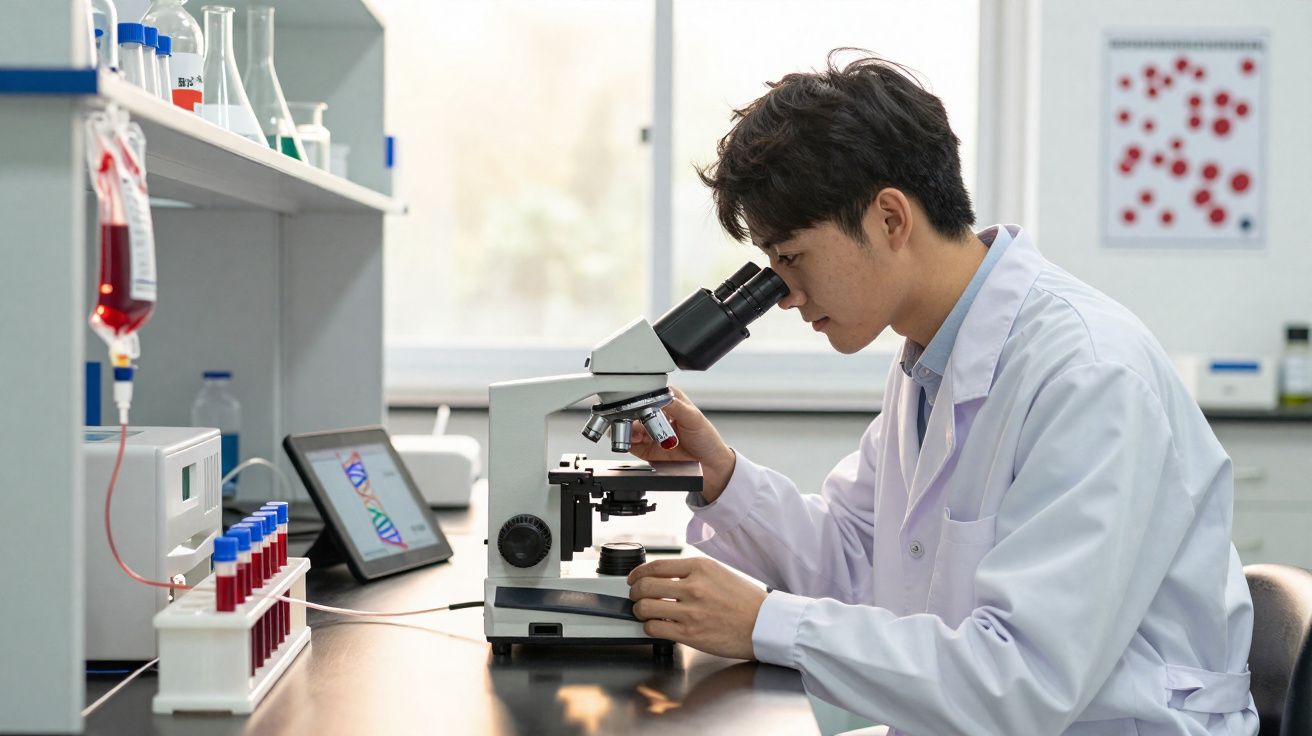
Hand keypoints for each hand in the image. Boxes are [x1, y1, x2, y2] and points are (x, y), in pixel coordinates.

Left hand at [628, 557, 766, 659]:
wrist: (764, 625)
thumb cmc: (745, 601)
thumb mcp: (719, 573)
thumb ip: (692, 573)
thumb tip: (664, 577)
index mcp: (700, 567)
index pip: (656, 566)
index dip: (638, 573)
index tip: (634, 578)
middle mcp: (693, 587)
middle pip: (645, 586)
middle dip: (635, 592)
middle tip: (636, 596)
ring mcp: (691, 611)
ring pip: (645, 607)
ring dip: (639, 611)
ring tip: (644, 613)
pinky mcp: (690, 633)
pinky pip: (655, 628)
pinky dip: (649, 627)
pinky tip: (656, 626)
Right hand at [629, 386, 735, 501]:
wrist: (711, 467)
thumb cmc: (707, 440)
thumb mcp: (694, 418)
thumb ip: (676, 406)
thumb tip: (660, 396)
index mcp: (670, 402)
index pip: (650, 393)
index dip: (642, 396)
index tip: (639, 401)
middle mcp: (658, 416)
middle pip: (636, 410)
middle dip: (632, 414)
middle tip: (635, 419)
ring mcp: (651, 433)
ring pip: (631, 427)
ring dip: (629, 429)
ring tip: (636, 433)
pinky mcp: (647, 450)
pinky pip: (631, 444)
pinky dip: (628, 442)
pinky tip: (633, 441)